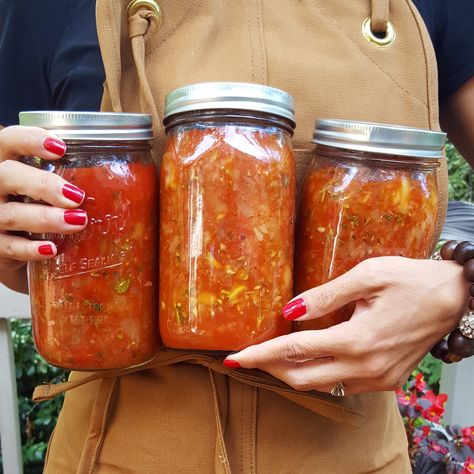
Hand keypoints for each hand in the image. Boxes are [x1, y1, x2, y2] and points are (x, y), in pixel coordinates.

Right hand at [0, 126, 87, 290]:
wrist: (13, 249)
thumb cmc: (34, 210)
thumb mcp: (42, 190)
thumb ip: (65, 179)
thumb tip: (116, 179)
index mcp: (4, 164)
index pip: (8, 141)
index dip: (30, 140)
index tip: (62, 148)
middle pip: (7, 175)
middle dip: (43, 184)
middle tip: (77, 196)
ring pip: (10, 214)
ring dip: (46, 218)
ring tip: (78, 221)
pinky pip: (8, 248)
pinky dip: (31, 248)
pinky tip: (52, 249)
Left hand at [224, 257, 468, 394]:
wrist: (454, 298)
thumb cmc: (411, 280)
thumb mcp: (366, 276)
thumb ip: (325, 295)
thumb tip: (290, 310)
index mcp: (356, 339)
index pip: (294, 350)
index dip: (260, 355)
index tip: (233, 359)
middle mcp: (365, 367)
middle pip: (302, 378)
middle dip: (270, 369)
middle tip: (250, 355)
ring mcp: (376, 378)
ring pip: (321, 385)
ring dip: (294, 372)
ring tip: (275, 354)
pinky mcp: (386, 380)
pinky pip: (342, 384)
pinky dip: (320, 373)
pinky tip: (312, 355)